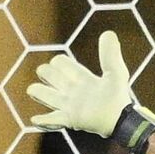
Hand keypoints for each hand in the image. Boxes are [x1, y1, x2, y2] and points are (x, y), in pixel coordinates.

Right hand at [27, 30, 142, 137]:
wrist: (121, 120)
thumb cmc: (119, 96)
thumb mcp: (116, 72)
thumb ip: (110, 54)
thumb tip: (108, 33)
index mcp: (82, 78)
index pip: (62, 64)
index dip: (58, 62)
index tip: (59, 63)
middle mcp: (74, 91)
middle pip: (52, 77)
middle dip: (45, 73)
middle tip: (44, 73)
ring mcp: (70, 106)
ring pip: (48, 96)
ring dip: (39, 92)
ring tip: (32, 90)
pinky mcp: (70, 120)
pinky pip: (53, 120)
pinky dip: (43, 120)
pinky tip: (35, 119)